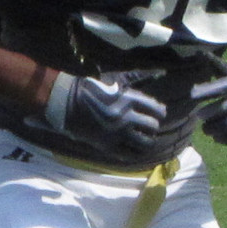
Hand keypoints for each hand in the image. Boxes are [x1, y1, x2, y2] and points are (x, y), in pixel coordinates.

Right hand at [43, 71, 164, 160]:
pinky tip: (135, 149)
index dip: (160, 112)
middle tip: (150, 126)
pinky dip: (136, 153)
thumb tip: (161, 72)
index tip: (158, 113)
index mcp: (128, 98)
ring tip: (145, 139)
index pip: (156, 109)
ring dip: (148, 141)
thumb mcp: (115, 79)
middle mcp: (125, 117)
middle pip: (152, 127)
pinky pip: (129, 155)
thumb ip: (138, 78)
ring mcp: (117, 133)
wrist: (66, 102)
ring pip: (145, 143)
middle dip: (152, 126)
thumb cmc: (91, 88)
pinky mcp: (107, 145)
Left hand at [194, 69, 226, 145]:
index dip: (206, 92)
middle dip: (208, 113)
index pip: (223, 87)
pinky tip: (217, 136)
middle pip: (224, 108)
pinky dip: (223, 139)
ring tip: (206, 128)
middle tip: (198, 116)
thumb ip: (224, 71)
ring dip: (212, 128)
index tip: (192, 96)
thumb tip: (200, 65)